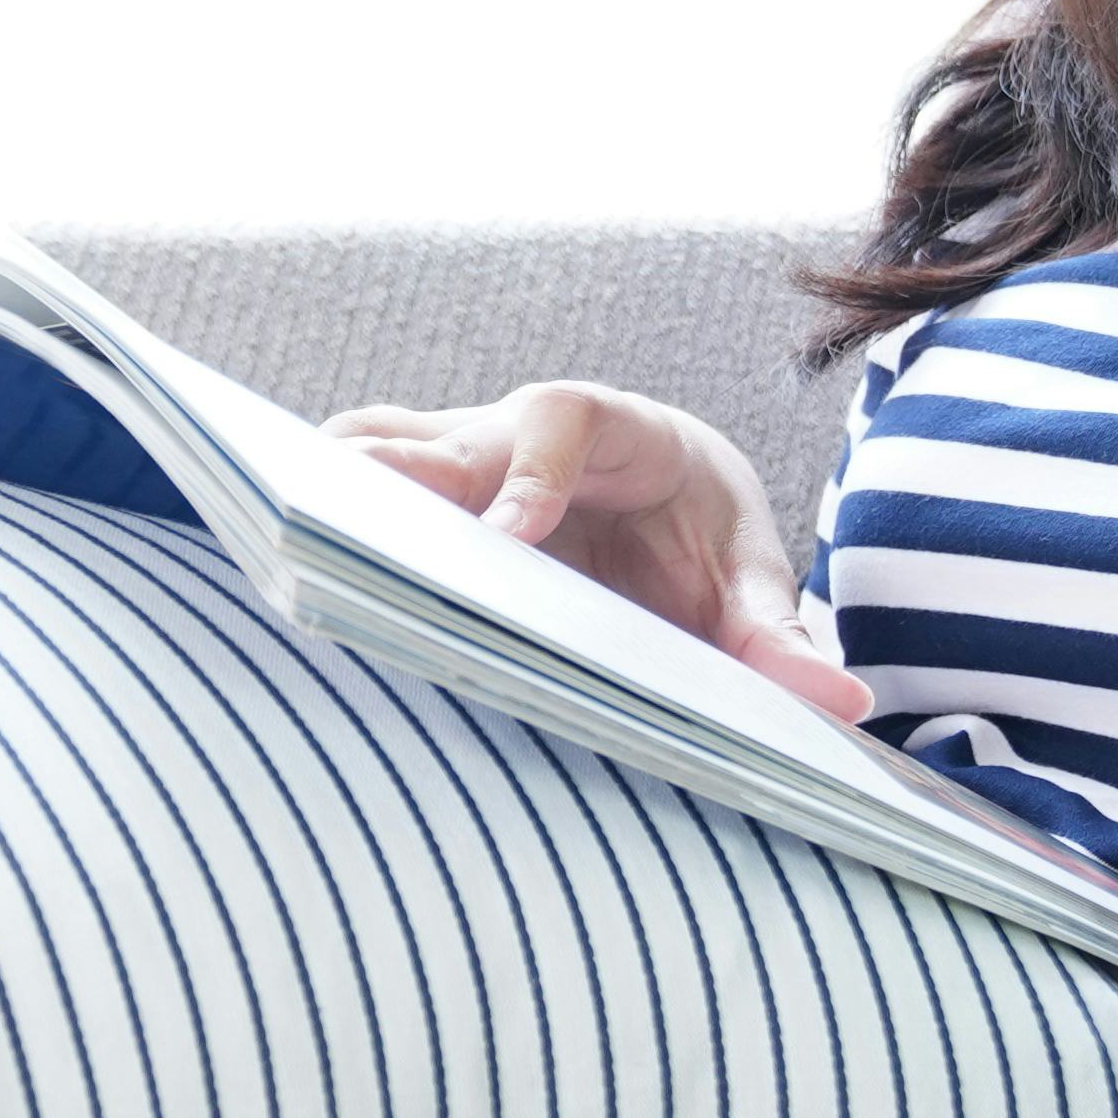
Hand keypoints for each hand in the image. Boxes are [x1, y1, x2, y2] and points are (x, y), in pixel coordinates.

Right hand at [326, 383, 878, 730]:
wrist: (662, 491)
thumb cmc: (696, 535)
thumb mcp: (747, 573)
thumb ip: (777, 630)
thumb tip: (838, 698)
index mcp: (606, 429)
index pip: (557, 420)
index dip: (527, 470)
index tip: (509, 539)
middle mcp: (509, 432)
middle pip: (431, 428)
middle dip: (391, 474)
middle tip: (346, 533)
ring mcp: (450, 459)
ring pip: (367, 445)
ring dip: (328, 492)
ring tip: (284, 555)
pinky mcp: (414, 498)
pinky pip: (348, 491)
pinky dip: (312, 518)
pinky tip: (278, 576)